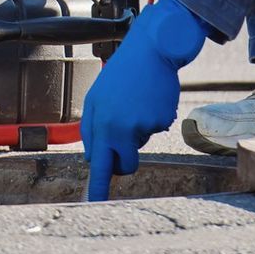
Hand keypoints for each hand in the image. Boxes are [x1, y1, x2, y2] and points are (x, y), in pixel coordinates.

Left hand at [82, 0, 209, 200]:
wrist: (151, 49)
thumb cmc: (123, 74)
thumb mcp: (98, 98)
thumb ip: (94, 128)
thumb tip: (95, 158)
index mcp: (100, 122)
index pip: (97, 163)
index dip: (98, 187)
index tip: (94, 204)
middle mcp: (118, 127)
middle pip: (123, 165)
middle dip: (125, 163)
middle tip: (127, 142)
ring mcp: (141, 125)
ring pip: (140, 146)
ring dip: (139, 134)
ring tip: (136, 104)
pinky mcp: (160, 120)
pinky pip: (156, 130)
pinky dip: (154, 118)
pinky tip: (150, 98)